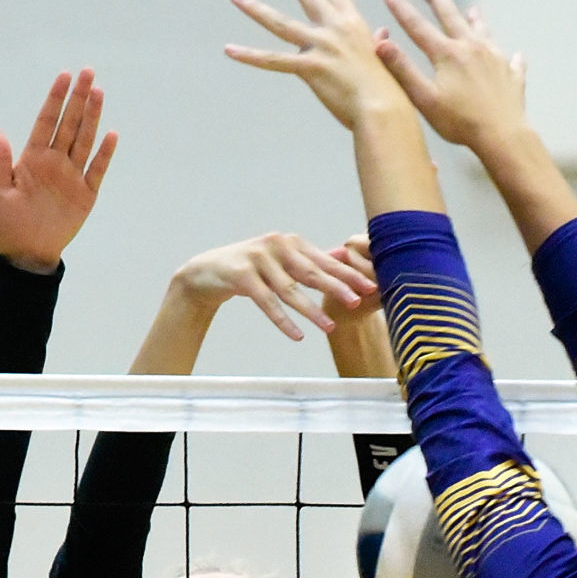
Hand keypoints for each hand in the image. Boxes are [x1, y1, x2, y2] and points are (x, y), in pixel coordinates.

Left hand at [0, 69, 117, 272]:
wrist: (27, 251)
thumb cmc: (8, 221)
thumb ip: (1, 159)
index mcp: (33, 157)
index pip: (47, 120)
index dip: (55, 98)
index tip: (64, 76)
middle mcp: (55, 161)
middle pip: (69, 123)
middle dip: (79, 98)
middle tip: (89, 73)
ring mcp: (72, 175)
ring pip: (85, 139)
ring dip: (92, 117)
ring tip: (99, 92)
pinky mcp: (86, 193)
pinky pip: (97, 169)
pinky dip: (105, 153)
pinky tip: (111, 134)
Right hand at [174, 232, 374, 341]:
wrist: (206, 272)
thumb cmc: (249, 268)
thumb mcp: (280, 260)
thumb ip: (309, 259)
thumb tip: (342, 254)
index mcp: (290, 242)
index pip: (324, 260)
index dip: (348, 274)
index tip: (370, 286)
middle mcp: (276, 245)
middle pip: (311, 272)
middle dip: (337, 288)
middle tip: (357, 302)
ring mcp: (258, 259)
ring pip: (290, 290)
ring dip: (311, 310)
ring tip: (329, 327)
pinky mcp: (242, 276)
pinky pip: (266, 302)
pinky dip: (283, 320)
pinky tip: (297, 335)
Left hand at [225, 0, 408, 130]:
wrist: (383, 107)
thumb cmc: (386, 89)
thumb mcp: (384, 58)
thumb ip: (378, 42)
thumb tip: (383, 33)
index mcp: (353, 25)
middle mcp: (335, 29)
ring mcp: (320, 46)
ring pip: (279, 22)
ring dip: (255, 7)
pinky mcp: (309, 68)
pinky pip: (272, 60)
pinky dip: (249, 55)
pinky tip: (230, 49)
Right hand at [377, 0, 526, 150]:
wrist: (501, 134)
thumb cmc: (458, 121)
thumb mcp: (423, 98)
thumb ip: (402, 70)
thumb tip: (381, 43)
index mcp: (447, 54)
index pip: (418, 26)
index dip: (401, 9)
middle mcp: (472, 48)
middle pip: (452, 17)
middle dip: (438, 1)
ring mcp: (495, 58)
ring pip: (483, 31)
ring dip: (475, 19)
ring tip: (472, 9)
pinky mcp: (512, 74)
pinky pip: (511, 60)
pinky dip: (509, 56)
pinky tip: (513, 55)